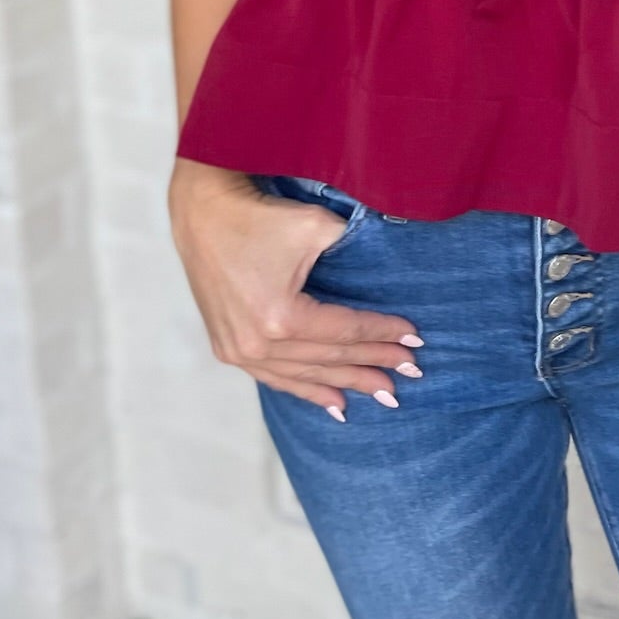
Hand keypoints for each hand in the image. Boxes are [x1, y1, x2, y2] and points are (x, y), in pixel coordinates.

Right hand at [168, 160, 424, 419]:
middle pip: (329, 358)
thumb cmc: (261, 217)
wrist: (203, 214)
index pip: (345, 332)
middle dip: (373, 364)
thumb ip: (354, 249)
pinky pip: (275, 378)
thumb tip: (388, 267)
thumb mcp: (316, 226)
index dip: (383, 334)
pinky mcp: (228, 348)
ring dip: (345, 384)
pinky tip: (334, 404)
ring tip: (382, 394)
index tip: (416, 340)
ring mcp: (239, 351)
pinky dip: (306, 389)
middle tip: (410, 373)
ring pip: (304, 375)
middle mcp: (258, 343)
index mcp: (281, 318)